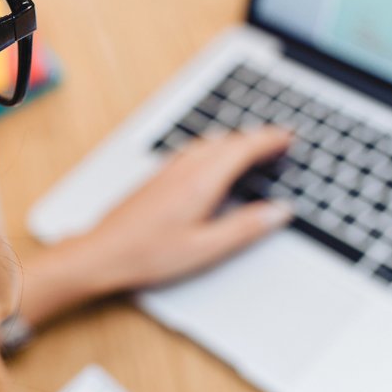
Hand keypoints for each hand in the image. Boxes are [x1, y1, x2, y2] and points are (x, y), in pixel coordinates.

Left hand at [85, 126, 294, 291]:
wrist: (102, 252)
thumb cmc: (149, 254)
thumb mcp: (206, 248)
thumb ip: (245, 227)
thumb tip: (279, 211)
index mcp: (202, 182)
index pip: (243, 149)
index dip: (269, 141)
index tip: (289, 138)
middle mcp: (185, 168)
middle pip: (228, 141)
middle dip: (257, 137)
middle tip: (280, 139)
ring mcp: (169, 170)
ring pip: (209, 143)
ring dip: (235, 140)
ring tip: (253, 145)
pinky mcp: (157, 177)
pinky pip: (193, 149)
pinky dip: (214, 147)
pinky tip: (211, 156)